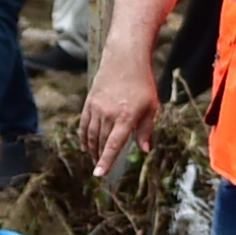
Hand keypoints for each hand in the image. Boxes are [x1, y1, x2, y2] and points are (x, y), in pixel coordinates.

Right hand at [79, 56, 161, 175]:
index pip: (113, 145)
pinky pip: (84, 124)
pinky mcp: (90, 101)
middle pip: (101, 142)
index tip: (99, 174)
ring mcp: (97, 107)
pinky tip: (86, 145)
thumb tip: (144, 150)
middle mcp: (109, 113)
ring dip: (92, 149)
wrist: (125, 59)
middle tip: (102, 168)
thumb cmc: (142, 84)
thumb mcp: (151, 106)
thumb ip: (146, 130)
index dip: (105, 161)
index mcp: (126, 117)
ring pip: (91, 135)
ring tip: (94, 159)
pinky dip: (83, 136)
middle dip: (100, 157)